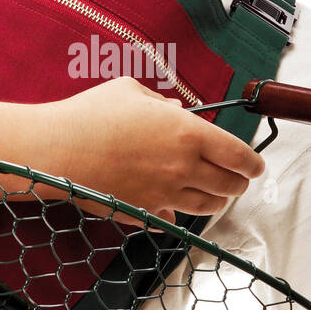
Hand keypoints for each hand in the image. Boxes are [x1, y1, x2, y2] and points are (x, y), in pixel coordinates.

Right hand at [46, 76, 264, 223]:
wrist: (55, 149)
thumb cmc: (90, 114)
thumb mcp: (132, 91)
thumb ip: (163, 102)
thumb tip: (178, 111)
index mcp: (187, 133)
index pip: (239, 156)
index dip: (253, 162)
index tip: (255, 164)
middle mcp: (182, 167)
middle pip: (230, 186)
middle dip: (239, 182)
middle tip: (238, 177)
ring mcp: (164, 194)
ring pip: (208, 206)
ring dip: (217, 200)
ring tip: (214, 191)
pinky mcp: (144, 212)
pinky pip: (176, 218)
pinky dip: (181, 212)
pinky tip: (176, 202)